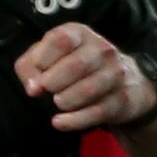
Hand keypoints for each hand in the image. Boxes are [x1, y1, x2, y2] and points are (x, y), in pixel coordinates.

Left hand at [12, 21, 156, 132]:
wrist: (126, 85)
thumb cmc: (76, 68)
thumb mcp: (49, 58)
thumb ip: (30, 67)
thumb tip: (32, 88)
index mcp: (81, 34)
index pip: (60, 40)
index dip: (42, 59)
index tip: (37, 75)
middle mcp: (102, 49)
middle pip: (75, 65)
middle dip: (53, 83)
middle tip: (48, 91)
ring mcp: (116, 73)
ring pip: (87, 90)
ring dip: (65, 101)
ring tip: (60, 103)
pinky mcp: (123, 98)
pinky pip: (97, 112)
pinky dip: (74, 120)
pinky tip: (60, 122)